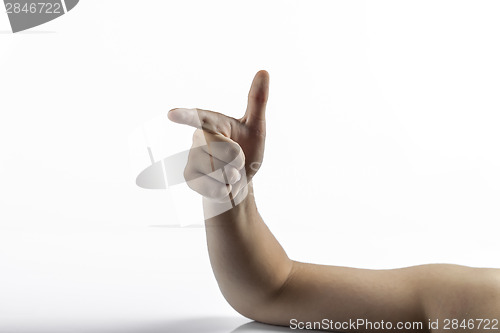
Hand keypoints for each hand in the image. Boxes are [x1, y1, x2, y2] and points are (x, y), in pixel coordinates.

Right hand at [168, 70, 268, 202]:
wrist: (240, 182)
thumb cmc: (248, 151)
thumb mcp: (256, 127)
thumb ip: (257, 101)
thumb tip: (263, 71)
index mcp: (212, 123)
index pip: (199, 118)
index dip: (185, 117)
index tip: (171, 115)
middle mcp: (197, 137)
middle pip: (223, 150)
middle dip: (238, 159)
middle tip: (239, 161)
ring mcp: (191, 158)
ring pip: (217, 169)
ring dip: (232, 175)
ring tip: (230, 173)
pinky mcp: (189, 177)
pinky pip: (212, 185)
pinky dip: (225, 188)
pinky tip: (223, 186)